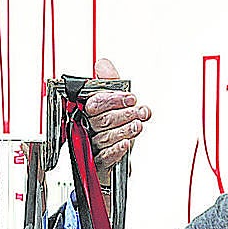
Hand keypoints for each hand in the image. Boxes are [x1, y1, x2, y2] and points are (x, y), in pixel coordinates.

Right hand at [84, 58, 151, 173]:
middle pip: (102, 120)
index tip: (130, 98)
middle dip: (124, 114)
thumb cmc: (111, 129)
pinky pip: (104, 157)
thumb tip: (102, 64)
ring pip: (104, 137)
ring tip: (137, 126)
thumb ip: (110, 82)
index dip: (113, 99)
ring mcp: (91, 146)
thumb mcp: (114, 102)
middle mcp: (88, 128)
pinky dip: (116, 150)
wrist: (113, 158)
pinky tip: (126, 144)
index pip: (95, 103)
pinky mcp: (97, 164)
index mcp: (88, 112)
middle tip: (139, 112)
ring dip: (124, 131)